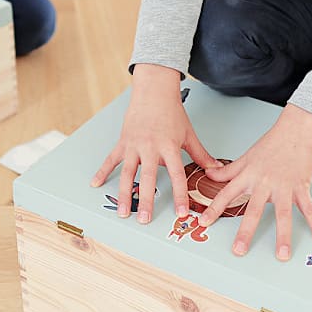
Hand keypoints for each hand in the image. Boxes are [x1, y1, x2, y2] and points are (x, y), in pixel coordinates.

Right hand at [91, 64, 219, 223]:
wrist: (153, 92)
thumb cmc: (172, 113)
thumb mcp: (188, 134)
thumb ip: (201, 154)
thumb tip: (216, 169)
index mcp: (169, 146)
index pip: (176, 175)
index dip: (179, 195)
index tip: (181, 212)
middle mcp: (150, 147)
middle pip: (148, 178)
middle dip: (146, 200)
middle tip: (144, 219)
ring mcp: (134, 145)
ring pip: (127, 173)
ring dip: (125, 194)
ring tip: (123, 212)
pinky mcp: (123, 142)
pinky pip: (111, 159)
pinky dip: (102, 172)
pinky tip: (95, 184)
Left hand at [198, 104, 311, 260]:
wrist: (295, 131)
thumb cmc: (272, 143)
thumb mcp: (245, 157)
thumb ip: (227, 170)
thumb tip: (209, 173)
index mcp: (248, 177)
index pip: (226, 194)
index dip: (214, 209)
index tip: (204, 223)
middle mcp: (264, 184)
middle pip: (253, 210)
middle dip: (245, 232)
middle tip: (239, 250)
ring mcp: (283, 187)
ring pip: (283, 214)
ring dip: (282, 236)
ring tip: (281, 254)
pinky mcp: (300, 187)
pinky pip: (308, 208)